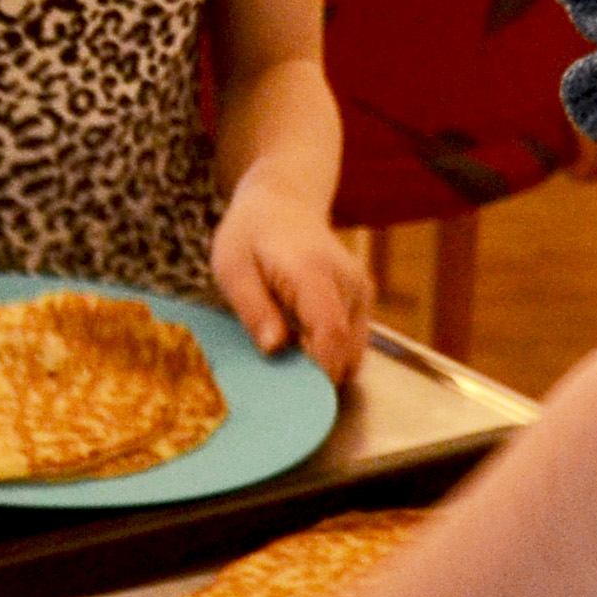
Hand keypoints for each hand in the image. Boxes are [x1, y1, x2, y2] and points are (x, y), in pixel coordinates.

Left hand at [212, 180, 370, 386]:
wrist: (283, 204)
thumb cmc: (250, 236)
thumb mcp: (232, 268)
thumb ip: (253, 308)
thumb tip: (274, 349)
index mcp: (314, 272)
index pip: (331, 332)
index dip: (318, 369)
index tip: (293, 392)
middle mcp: (349, 282)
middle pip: (347, 350)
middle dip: (317, 376)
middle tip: (280, 383)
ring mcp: (361, 292)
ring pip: (353, 352)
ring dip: (324, 366)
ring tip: (287, 356)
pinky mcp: (363, 300)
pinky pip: (353, 343)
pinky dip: (330, 354)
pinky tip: (300, 344)